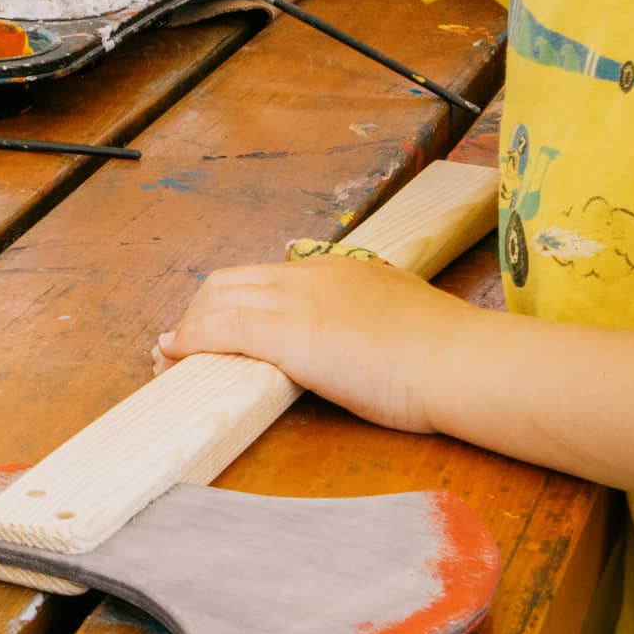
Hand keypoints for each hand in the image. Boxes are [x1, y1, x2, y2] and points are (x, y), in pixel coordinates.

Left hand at [153, 255, 483, 433]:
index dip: (230, 300)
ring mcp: (299, 302)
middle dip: (199, 312)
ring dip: (187, 329)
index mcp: (339, 271)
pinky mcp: (289, 333)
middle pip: (230, 282)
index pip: (264, 276)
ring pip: (218, 302)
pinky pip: (221, 328)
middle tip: (181, 343)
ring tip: (169, 356)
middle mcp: (312, 277)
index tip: (215, 324)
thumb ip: (370, 320)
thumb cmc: (449, 354)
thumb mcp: (401, 318)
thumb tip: (361, 342)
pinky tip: (176, 356)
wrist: (464, 362)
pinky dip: (191, 340)